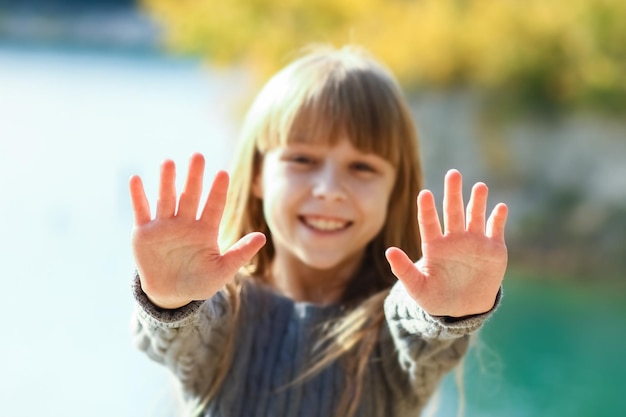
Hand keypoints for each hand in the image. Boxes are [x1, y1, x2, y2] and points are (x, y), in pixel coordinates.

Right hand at [129, 153, 265, 308]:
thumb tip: (262, 237)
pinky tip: (136, 179)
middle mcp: (185, 223)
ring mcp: (164, 225)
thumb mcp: (222, 271)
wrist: (170, 295)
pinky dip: (138, 196)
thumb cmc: (199, 282)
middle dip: (194, 177)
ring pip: (166, 198)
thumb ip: (240, 254)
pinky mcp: (144, 232)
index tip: (223, 173)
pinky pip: (141, 210)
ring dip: (166, 181)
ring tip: (168, 162)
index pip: (214, 206)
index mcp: (205, 230)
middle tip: (198, 155)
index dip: (218, 191)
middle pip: (190, 195)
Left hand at [385, 169, 507, 316]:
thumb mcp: (417, 287)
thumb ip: (404, 270)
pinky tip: (500, 207)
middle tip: (453, 174)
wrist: (463, 310)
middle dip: (453, 193)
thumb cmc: (436, 298)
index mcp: (434, 246)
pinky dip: (498, 218)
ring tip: (479, 186)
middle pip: (453, 211)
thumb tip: (388, 251)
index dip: (426, 208)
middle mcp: (454, 238)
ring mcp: (474, 242)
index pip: (428, 222)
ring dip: (478, 201)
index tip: (424, 194)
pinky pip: (496, 229)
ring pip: (475, 215)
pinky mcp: (493, 249)